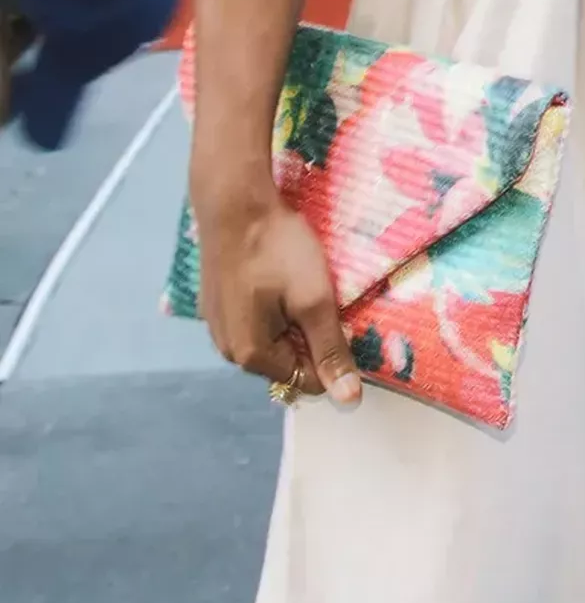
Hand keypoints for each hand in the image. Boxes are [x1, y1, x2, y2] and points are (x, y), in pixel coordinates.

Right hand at [195, 189, 362, 405]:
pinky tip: (277, 276)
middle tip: (319, 296)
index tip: (341, 320)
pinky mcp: (217, 303)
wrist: (234, 201)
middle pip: (288, 361)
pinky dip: (274, 305)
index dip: (333, 355)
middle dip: (310, 336)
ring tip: (298, 283)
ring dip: (294, 319)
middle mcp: (228, 349)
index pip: (307, 381)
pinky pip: (256, 319)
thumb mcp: (315, 301)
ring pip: (273, 339)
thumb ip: (331, 352)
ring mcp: (218, 325)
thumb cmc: (276, 249)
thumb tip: (348, 400)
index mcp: (250, 356)